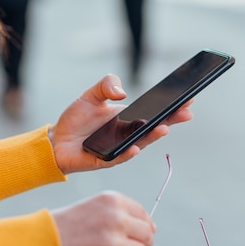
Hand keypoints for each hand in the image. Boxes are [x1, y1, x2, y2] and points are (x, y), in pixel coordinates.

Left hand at [50, 74, 192, 173]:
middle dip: (172, 120)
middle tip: (187, 112)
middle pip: (155, 127)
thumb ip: (106, 85)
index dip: (171, 106)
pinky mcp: (107, 160)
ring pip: (141, 143)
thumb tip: (122, 93)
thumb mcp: (91, 95)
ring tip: (164, 128)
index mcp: (129, 118)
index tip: (188, 97)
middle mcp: (129, 134)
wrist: (56, 141)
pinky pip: (120, 157)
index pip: (155, 111)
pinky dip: (128, 153)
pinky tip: (135, 147)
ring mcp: (120, 148)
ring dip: (153, 136)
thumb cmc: (75, 119)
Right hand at [51, 191, 154, 245]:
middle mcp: (115, 219)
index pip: (143, 214)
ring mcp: (111, 243)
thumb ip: (122, 214)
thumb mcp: (94, 206)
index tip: (136, 234)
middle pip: (148, 234)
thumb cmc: (68, 225)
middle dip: (143, 243)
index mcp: (112, 200)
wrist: (39, 242)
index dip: (144, 226)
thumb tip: (152, 229)